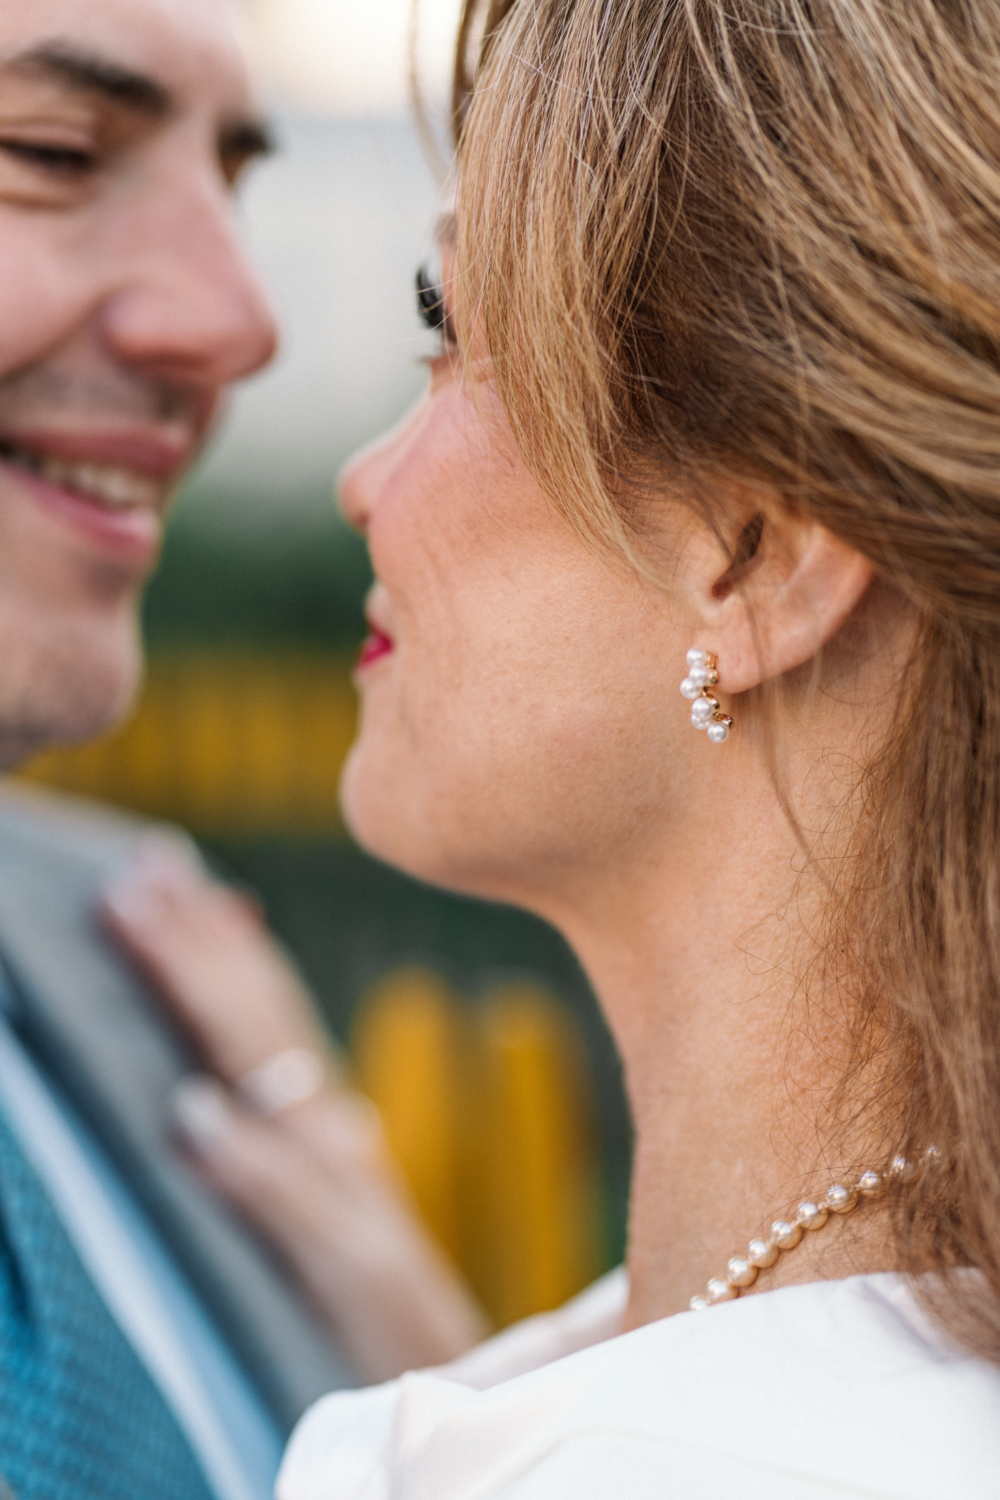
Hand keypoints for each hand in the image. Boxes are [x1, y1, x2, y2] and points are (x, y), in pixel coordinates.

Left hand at [101, 836, 488, 1379]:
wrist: (465, 1388)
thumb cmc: (376, 1301)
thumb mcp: (328, 1207)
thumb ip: (277, 1149)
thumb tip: (203, 1090)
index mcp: (324, 1121)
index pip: (261, 1006)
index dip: (207, 935)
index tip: (158, 870)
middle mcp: (337, 1140)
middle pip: (259, 1020)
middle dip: (192, 940)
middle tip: (136, 871)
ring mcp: (351, 1198)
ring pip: (272, 1081)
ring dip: (206, 1002)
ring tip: (148, 935)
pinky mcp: (354, 1269)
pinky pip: (297, 1210)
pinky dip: (250, 1162)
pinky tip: (199, 1119)